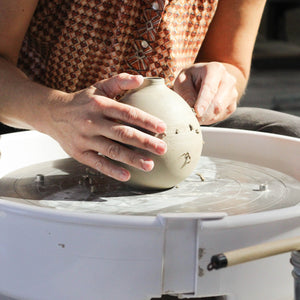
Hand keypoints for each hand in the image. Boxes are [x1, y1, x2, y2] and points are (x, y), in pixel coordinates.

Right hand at [43, 73, 166, 181]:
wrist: (52, 113)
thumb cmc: (82, 101)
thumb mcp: (99, 88)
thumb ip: (119, 81)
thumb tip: (140, 78)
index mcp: (100, 105)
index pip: (127, 113)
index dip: (145, 120)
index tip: (162, 128)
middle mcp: (92, 122)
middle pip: (122, 133)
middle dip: (144, 142)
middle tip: (163, 149)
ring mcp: (84, 139)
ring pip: (112, 150)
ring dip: (132, 159)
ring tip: (150, 165)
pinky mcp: (78, 153)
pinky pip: (97, 163)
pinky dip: (112, 170)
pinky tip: (127, 176)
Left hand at [173, 62, 237, 124]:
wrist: (201, 80)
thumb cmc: (190, 79)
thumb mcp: (182, 81)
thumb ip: (186, 93)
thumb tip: (192, 107)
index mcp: (215, 69)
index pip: (210, 88)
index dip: (203, 102)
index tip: (197, 112)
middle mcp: (228, 79)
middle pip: (217, 103)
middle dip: (203, 113)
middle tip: (191, 117)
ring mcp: (232, 93)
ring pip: (219, 111)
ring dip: (205, 117)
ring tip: (195, 114)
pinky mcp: (232, 104)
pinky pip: (221, 116)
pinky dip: (210, 118)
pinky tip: (203, 113)